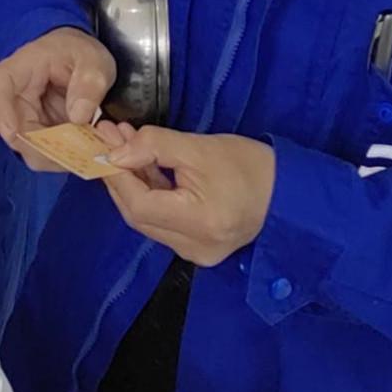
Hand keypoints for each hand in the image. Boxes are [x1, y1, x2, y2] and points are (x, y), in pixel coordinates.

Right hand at [0, 28, 118, 163]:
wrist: (77, 58)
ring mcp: (21, 118)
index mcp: (18, 68)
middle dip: (45, 148)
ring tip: (87, 151)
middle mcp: (11, 97)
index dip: (1, 114)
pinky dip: (62, 157)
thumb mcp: (93, 61)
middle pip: (12, 130)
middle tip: (79, 153)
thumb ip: (89, 84)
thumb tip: (78, 116)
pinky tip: (83, 152)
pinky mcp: (34, 134)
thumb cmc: (78, 52)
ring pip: (28, 148)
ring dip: (57, 156)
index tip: (15, 134)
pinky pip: (42, 153)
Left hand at [96, 125, 275, 267]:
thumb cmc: (252, 166)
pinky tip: (142, 166)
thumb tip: (114, 152)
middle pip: (139, 215)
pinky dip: (150, 194)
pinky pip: (164, 222)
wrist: (291, 193)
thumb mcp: (201, 147)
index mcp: (199, 223)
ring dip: (133, 183)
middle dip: (119, 177)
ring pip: (149, 219)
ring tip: (122, 145)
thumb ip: (155, 146)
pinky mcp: (199, 248)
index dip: (115, 176)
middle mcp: (194, 247)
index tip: (100, 145)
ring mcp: (197, 253)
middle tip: (106, 139)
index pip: (139, 204)